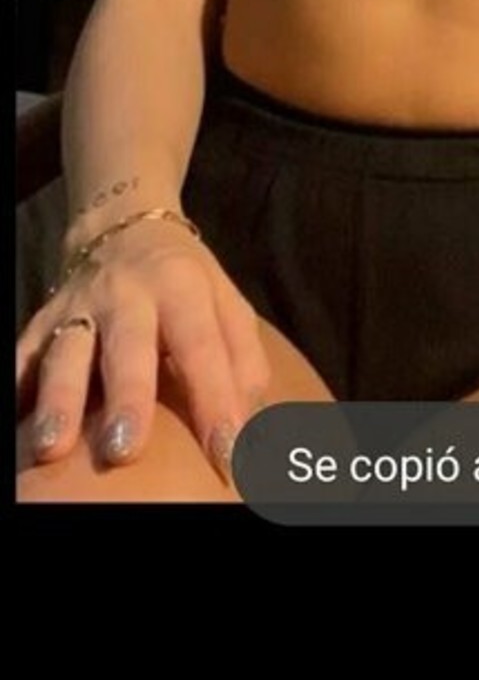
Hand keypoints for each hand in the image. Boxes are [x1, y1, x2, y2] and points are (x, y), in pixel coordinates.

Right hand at [16, 219, 271, 482]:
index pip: (202, 346)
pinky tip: (16, 417)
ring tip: (52, 447)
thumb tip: (254, 425)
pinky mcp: (44, 319)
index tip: (227, 453)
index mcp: (182, 288)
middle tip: (125, 451)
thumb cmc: (187, 284)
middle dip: (127, 398)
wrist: (125, 226)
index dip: (215, 400)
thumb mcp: (228, 305)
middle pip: (128, 346)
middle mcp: (128, 295)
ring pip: (67, 350)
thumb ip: (245, 362)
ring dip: (59, 398)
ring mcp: (80, 306)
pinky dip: (18, 381)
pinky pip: (26, 350)